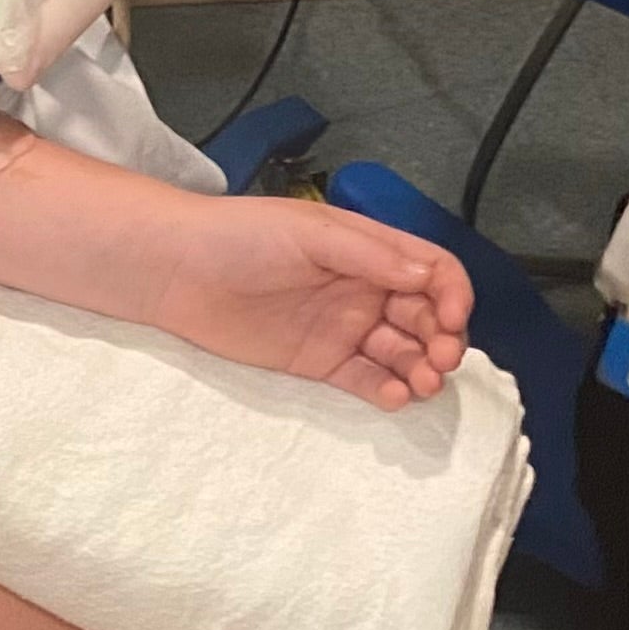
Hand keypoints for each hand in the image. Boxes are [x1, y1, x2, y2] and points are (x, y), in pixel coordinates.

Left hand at [142, 198, 471, 411]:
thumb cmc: (236, 235)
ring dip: (422, 369)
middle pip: (426, 317)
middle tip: (440, 358)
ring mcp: (342, 327)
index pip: (433, 272)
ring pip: (402, 353)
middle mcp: (363, 288)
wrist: (175, 269)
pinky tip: (395, 396)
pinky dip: (387, 391)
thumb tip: (427, 279)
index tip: (451, 317)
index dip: (453, 294)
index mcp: (368, 249)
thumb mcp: (311, 232)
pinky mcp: (317, 361)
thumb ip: (371, 257)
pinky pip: (365, 380)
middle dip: (443, 339)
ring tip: (422, 383)